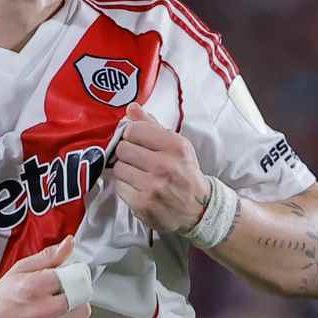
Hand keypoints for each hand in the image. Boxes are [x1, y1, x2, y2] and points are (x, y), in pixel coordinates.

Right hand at [0, 236, 91, 317]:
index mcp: (32, 287)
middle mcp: (43, 311)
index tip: (68, 274)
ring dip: (76, 307)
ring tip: (62, 306)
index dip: (73, 273)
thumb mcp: (18, 271)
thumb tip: (69, 243)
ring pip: (83, 313)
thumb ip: (47, 257)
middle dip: (76, 289)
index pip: (72, 275)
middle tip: (65, 290)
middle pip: (82, 294)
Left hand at [112, 103, 210, 234]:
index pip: (134, 129)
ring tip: (139, 175)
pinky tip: (138, 188)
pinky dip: (126, 187)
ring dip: (125, 171)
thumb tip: (132, 108)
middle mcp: (165, 165)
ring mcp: (153, 186)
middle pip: (123, 148)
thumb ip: (152, 125)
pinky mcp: (143, 204)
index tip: (136, 141)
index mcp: (176, 146)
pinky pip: (119, 187)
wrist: (198, 209)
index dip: (131, 135)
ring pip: (118, 168)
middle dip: (127, 153)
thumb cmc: (184, 174)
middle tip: (138, 160)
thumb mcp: (176, 146)